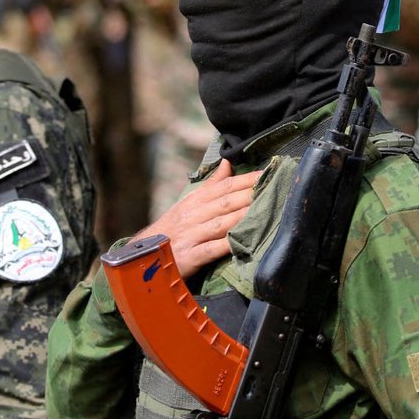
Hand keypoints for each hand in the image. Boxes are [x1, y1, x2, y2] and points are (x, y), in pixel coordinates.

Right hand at [140, 159, 262, 276]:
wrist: (144, 255)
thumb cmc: (172, 228)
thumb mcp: (189, 203)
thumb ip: (211, 185)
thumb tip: (228, 162)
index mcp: (195, 200)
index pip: (225, 186)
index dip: (248, 179)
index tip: (269, 172)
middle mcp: (193, 215)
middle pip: (226, 202)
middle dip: (251, 194)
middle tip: (274, 187)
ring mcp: (191, 235)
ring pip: (221, 223)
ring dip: (243, 216)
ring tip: (265, 211)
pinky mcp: (189, 256)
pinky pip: (211, 250)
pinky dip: (227, 245)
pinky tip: (243, 243)